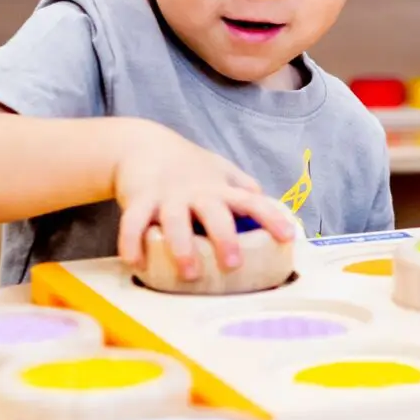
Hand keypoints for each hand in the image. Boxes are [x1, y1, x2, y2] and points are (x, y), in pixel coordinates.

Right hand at [112, 123, 300, 279]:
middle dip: (224, 238)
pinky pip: (133, 222)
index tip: (288, 237)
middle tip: (233, 264)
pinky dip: (131, 243)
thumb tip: (267, 204)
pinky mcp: (139, 199)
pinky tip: (137, 264)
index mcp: (219, 189)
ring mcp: (166, 196)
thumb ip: (242, 187)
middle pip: (214, 214)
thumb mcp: (220, 171)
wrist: (142, 145)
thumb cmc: (188, 166)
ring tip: (189, 274)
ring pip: (174, 221)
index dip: (271, 218)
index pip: (251, 202)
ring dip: (182, 247)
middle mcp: (196, 192)